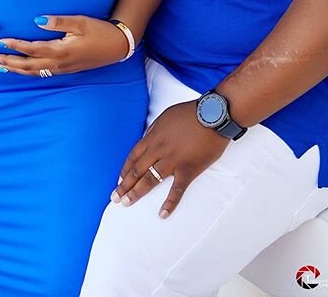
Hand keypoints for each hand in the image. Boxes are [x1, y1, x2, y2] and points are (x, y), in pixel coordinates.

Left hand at [0, 15, 130, 75]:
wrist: (118, 46)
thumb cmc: (100, 31)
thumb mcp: (80, 22)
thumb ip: (58, 21)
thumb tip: (37, 19)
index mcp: (61, 50)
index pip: (32, 48)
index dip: (15, 45)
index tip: (0, 40)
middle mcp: (59, 63)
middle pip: (28, 65)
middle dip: (9, 61)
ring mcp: (62, 69)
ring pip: (34, 72)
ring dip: (15, 69)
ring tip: (0, 66)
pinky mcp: (66, 70)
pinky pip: (42, 73)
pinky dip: (28, 72)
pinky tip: (22, 69)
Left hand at [112, 101, 228, 217]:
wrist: (212, 116)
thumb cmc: (190, 113)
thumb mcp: (165, 116)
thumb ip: (154, 130)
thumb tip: (147, 139)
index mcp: (153, 137)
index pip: (133, 156)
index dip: (125, 169)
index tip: (119, 179)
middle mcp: (159, 151)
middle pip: (137, 170)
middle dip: (124, 185)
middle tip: (115, 197)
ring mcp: (173, 162)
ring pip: (150, 180)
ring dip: (137, 193)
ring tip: (126, 203)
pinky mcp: (188, 170)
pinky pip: (177, 190)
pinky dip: (170, 203)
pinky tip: (162, 214)